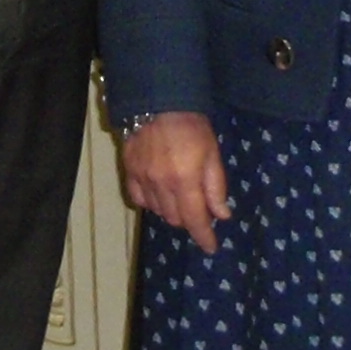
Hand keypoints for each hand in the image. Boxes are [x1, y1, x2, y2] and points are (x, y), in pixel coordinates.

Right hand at [120, 112, 230, 252]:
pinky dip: (151, 202)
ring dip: (171, 211)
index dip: (204, 237)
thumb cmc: (192, 126)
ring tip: (180, 197)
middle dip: (189, 220)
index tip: (211, 248)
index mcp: (185, 180)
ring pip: (158, 211)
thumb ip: (216, 187)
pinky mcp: (128, 170)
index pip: (195, 219)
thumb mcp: (213, 154)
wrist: (159, 101)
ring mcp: (142, 178)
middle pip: (175, 218)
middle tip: (198, 209)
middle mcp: (161, 184)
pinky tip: (159, 193)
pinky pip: (139, 199)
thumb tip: (221, 216)